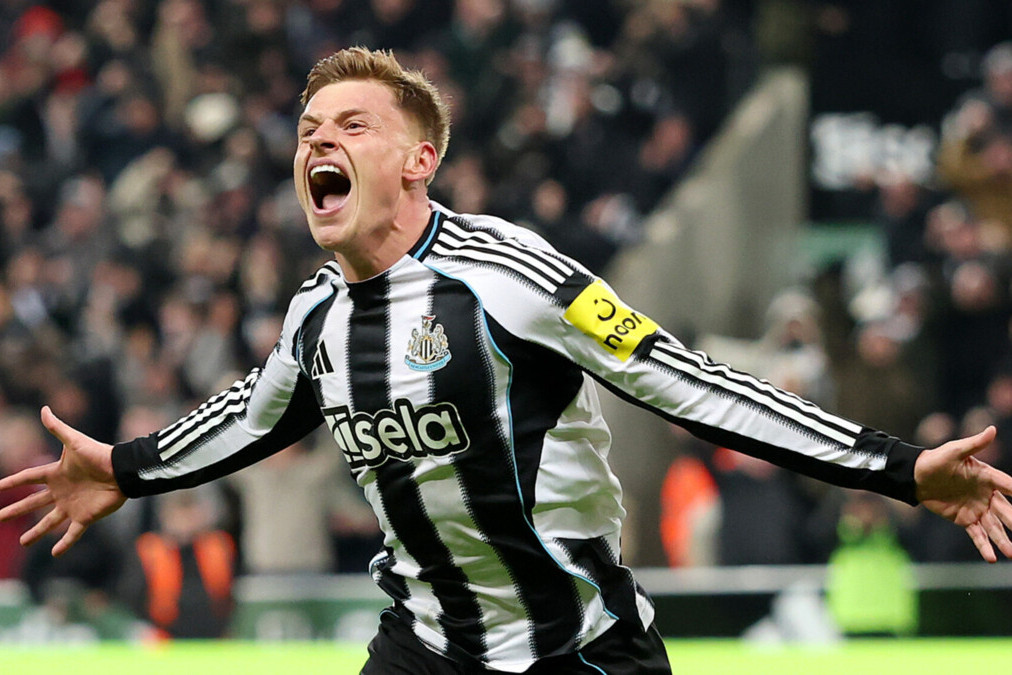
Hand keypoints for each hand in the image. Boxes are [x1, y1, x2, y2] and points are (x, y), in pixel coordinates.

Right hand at [0, 406, 124, 556]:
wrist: (123, 470)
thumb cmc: (99, 454)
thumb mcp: (75, 441)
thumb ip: (58, 428)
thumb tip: (44, 409)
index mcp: (56, 473)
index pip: (28, 478)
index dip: (11, 482)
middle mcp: (61, 491)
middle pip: (32, 503)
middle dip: (14, 511)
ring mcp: (72, 505)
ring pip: (49, 522)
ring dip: (36, 533)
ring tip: (23, 542)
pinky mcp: (85, 517)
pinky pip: (72, 533)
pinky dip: (64, 544)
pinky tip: (54, 553)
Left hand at [914, 426, 1011, 561]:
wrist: (915, 476)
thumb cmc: (936, 460)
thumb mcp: (954, 450)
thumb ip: (974, 444)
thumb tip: (992, 429)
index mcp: (987, 477)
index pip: (1009, 486)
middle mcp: (986, 495)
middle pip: (1005, 512)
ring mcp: (977, 509)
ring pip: (994, 527)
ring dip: (1003, 540)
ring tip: (1011, 553)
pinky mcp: (964, 519)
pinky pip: (976, 534)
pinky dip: (983, 546)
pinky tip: (991, 557)